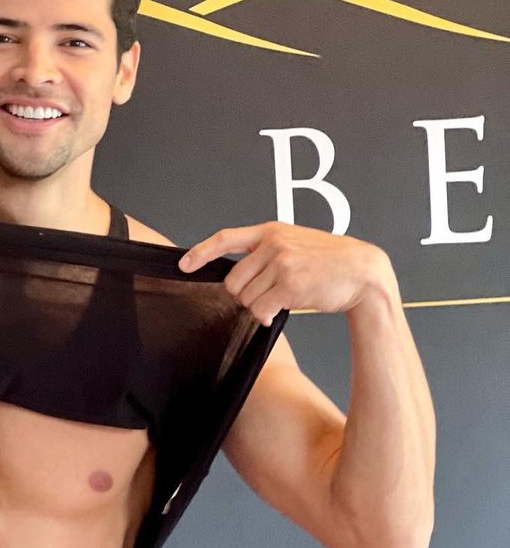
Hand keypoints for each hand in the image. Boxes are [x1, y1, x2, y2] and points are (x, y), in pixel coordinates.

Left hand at [177, 222, 387, 325]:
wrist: (363, 271)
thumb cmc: (329, 261)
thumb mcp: (296, 242)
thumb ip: (267, 253)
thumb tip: (238, 280)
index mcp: (271, 231)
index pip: (226, 238)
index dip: (201, 252)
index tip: (184, 264)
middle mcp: (273, 244)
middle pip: (233, 281)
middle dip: (244, 295)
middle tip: (266, 295)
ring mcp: (281, 264)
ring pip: (246, 298)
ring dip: (259, 306)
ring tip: (281, 298)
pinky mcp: (290, 285)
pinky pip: (261, 310)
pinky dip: (267, 316)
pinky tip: (281, 310)